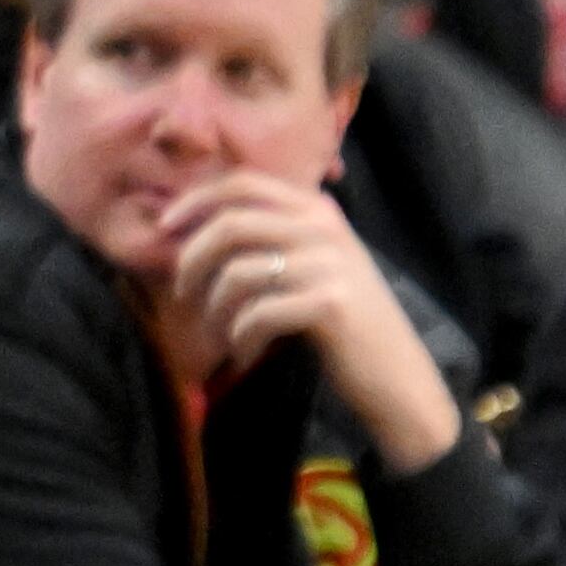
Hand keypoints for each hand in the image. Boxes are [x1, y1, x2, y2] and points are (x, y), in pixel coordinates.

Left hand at [167, 173, 461, 470]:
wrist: (401, 383)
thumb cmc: (343, 324)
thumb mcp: (314, 264)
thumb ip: (270, 234)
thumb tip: (188, 223)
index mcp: (318, 209)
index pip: (242, 182)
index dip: (194, 199)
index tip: (164, 227)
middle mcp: (325, 228)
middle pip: (230, 224)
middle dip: (192, 257)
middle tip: (182, 291)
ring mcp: (330, 265)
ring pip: (238, 272)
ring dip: (215, 306)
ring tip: (219, 331)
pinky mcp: (330, 304)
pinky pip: (257, 312)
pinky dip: (240, 336)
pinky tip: (244, 353)